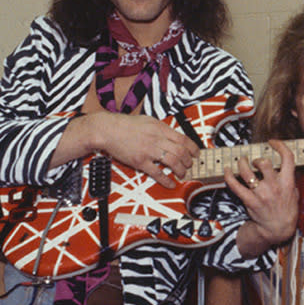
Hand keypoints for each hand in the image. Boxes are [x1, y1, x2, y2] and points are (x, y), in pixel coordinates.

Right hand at [85, 112, 199, 188]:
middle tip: (190, 165)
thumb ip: (162, 128)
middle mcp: (156, 139)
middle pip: (181, 152)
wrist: (107, 130)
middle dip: (189, 161)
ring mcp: (148, 151)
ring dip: (181, 170)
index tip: (196, 153)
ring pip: (173, 162)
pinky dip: (166, 180)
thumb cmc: (125, 125)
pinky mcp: (140, 162)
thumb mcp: (148, 120)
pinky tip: (171, 183)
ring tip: (182, 173)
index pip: (183, 139)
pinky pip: (157, 173)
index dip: (193, 148)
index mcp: (160, 128)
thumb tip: (174, 136)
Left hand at [225, 139, 298, 247]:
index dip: (279, 146)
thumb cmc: (287, 211)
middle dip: (256, 158)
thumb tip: (283, 165)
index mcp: (288, 182)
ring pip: (246, 172)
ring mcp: (261, 194)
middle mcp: (274, 186)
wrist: (278, 229)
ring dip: (242, 163)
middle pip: (263, 163)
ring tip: (241, 162)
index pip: (287, 158)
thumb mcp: (294, 193)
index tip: (272, 142)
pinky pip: (235, 186)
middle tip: (254, 161)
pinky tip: (227, 170)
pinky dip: (229, 176)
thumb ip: (289, 179)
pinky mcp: (250, 201)